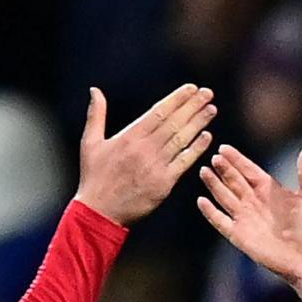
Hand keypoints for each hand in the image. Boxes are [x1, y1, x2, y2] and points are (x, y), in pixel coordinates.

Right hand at [75, 83, 215, 225]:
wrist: (100, 213)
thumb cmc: (94, 178)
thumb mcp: (90, 143)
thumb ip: (96, 115)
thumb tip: (95, 89)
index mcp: (129, 137)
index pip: (159, 112)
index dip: (177, 99)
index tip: (191, 88)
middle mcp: (144, 149)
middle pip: (174, 122)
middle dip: (193, 106)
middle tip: (208, 93)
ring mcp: (156, 167)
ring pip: (181, 140)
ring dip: (198, 123)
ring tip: (211, 109)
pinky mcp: (164, 184)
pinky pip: (184, 162)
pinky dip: (196, 149)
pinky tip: (207, 137)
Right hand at [196, 143, 301, 282]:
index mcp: (267, 189)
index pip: (248, 169)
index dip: (236, 159)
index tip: (224, 148)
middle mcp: (253, 201)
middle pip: (233, 180)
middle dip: (223, 169)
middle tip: (214, 157)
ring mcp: (244, 217)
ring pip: (224, 196)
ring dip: (214, 185)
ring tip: (204, 171)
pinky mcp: (238, 234)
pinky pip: (220, 221)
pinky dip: (211, 212)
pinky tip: (202, 201)